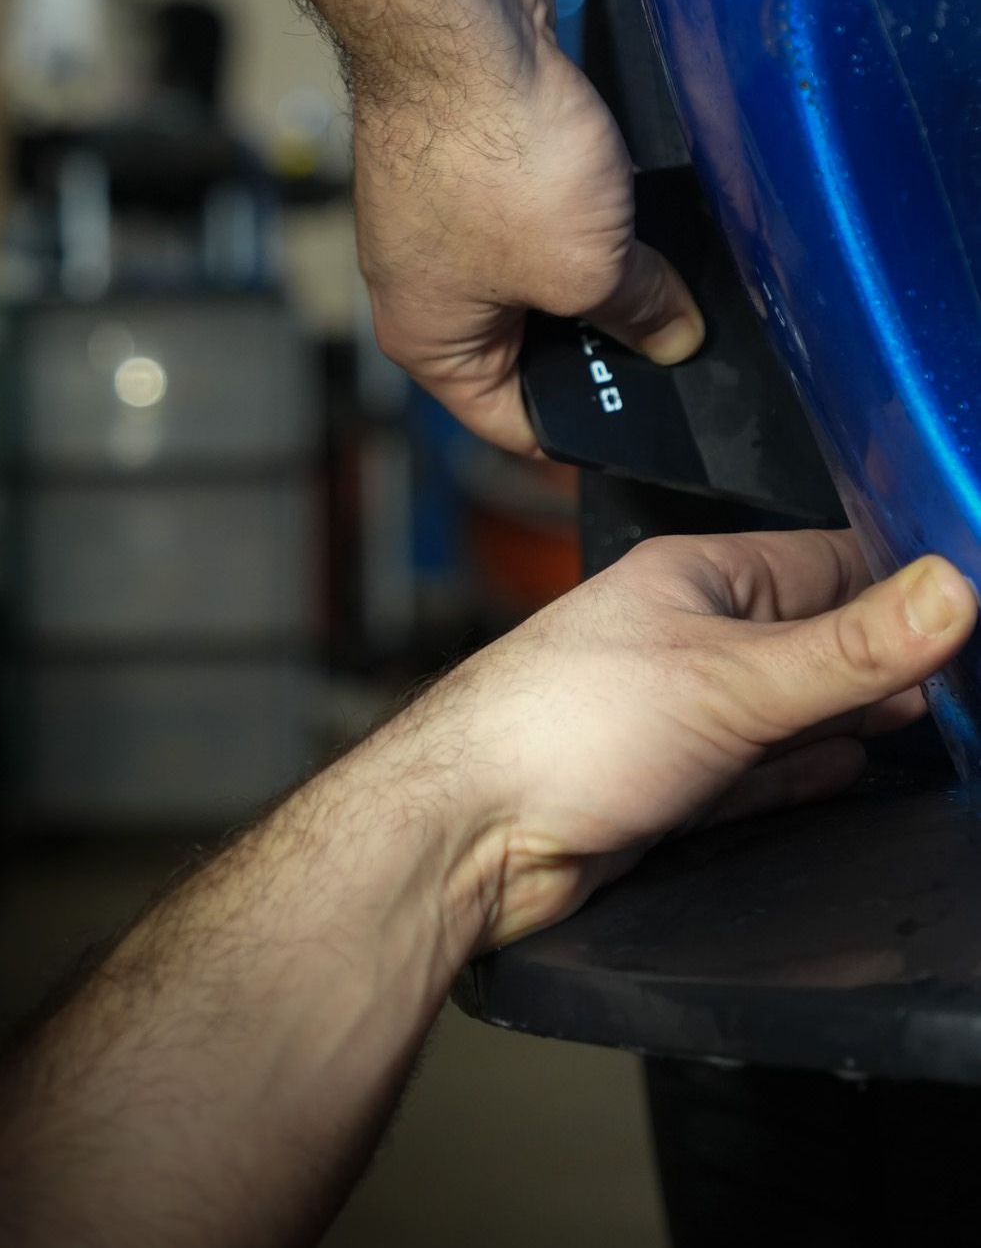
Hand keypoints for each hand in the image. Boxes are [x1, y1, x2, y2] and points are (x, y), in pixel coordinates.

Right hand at [352, 0, 704, 454]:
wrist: (459, 20)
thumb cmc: (491, 155)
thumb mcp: (589, 265)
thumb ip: (638, 311)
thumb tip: (673, 335)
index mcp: (430, 339)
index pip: (512, 420)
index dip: (587, 427)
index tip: (652, 420)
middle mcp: (425, 286)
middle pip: (529, 345)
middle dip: (603, 342)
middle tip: (679, 340)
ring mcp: (444, 219)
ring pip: (538, 272)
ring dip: (597, 269)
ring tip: (666, 270)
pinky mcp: (471, 158)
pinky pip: (536, 211)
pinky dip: (583, 213)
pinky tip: (634, 203)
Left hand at [399, 529, 976, 946]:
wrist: (466, 834)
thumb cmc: (559, 726)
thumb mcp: (731, 677)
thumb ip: (850, 646)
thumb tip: (953, 590)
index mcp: (697, 578)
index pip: (827, 562)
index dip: (902, 585)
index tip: (969, 609)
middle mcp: (686, 637)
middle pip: (813, 639)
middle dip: (884, 658)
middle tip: (966, 676)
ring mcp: (675, 712)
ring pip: (787, 708)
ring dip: (849, 716)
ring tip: (931, 717)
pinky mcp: (665, 784)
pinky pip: (754, 770)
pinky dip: (801, 769)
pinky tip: (845, 767)